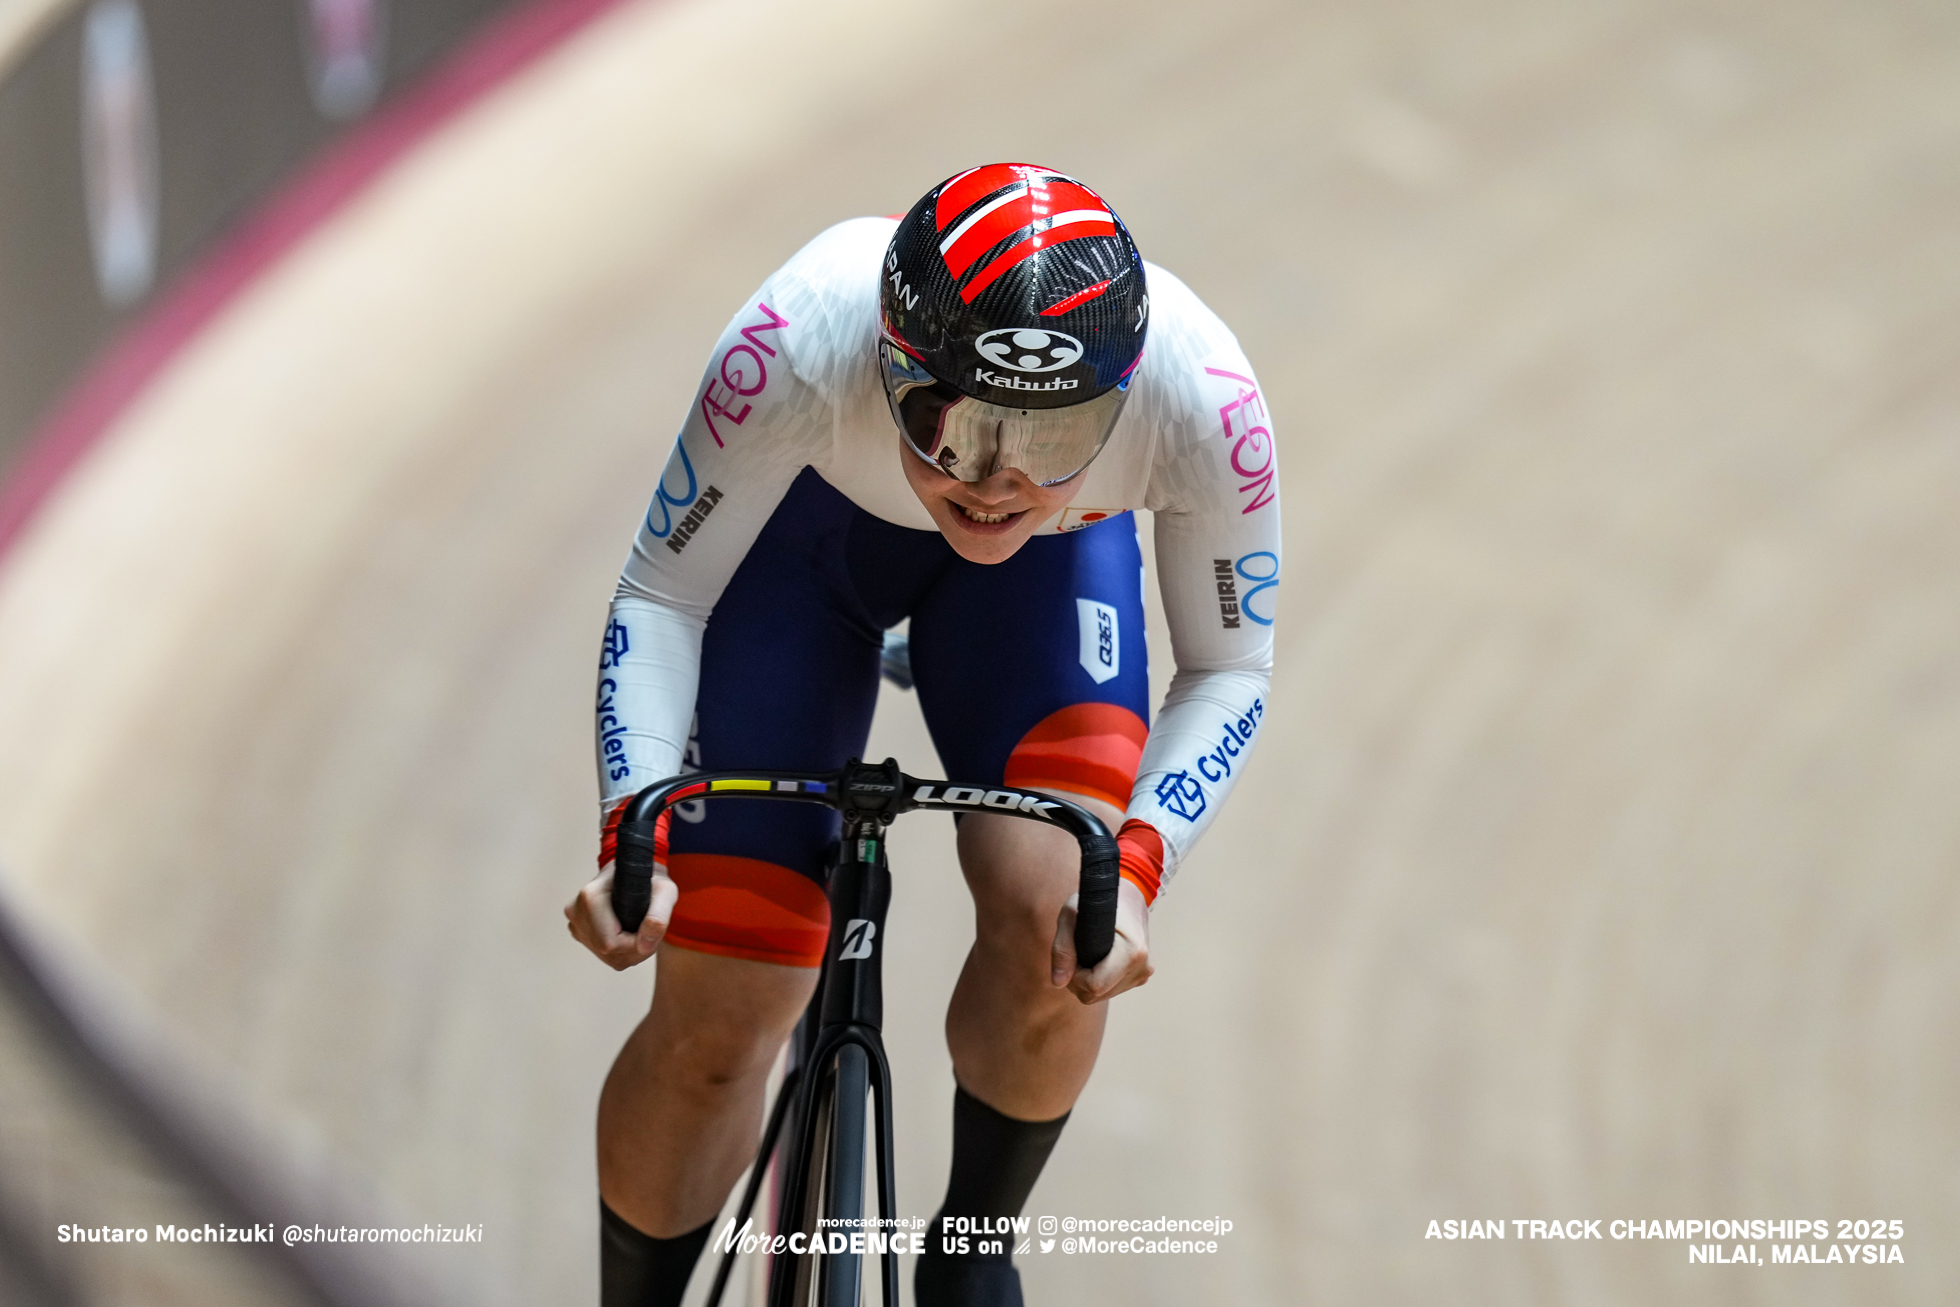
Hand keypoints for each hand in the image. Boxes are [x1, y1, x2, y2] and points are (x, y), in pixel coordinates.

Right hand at [565, 862, 675, 969]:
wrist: (634, 874)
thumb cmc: (650, 881)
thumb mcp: (665, 891)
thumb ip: (659, 916)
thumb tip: (644, 945)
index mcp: (591, 897)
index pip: (610, 942)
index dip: (635, 943)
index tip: (649, 930)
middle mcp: (577, 911)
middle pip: (607, 952)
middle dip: (633, 949)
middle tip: (648, 931)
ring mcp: (575, 923)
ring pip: (606, 956)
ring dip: (629, 951)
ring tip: (640, 931)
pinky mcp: (578, 932)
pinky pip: (603, 955)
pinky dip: (621, 951)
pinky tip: (628, 934)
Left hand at [1048, 877, 1152, 1003]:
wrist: (1128, 897)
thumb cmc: (1098, 902)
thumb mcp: (1071, 915)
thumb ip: (1062, 949)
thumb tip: (1058, 983)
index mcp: (1132, 952)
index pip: (1095, 986)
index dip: (1075, 976)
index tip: (1073, 955)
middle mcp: (1142, 967)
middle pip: (1096, 995)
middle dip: (1078, 980)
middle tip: (1076, 954)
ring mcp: (1143, 974)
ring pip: (1101, 996)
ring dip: (1087, 982)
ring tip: (1086, 955)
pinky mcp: (1141, 977)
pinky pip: (1110, 991)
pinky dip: (1098, 981)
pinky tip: (1098, 960)